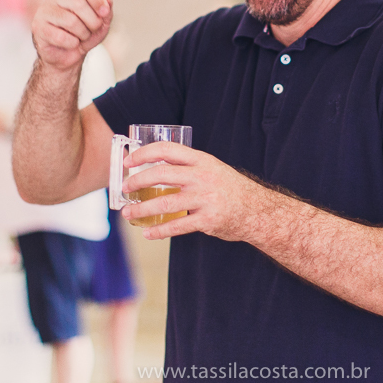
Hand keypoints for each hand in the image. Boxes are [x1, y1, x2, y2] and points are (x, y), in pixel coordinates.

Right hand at [32, 0, 111, 70]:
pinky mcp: (38, 27)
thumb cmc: (85, 34)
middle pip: (79, 4)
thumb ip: (107, 8)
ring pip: (71, 21)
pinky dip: (72, 44)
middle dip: (93, 22)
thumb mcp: (102, 22)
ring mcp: (44, 10)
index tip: (105, 13)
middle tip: (93, 30)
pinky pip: (61, 36)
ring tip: (81, 37)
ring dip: (83, 34)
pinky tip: (71, 44)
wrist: (68, 54)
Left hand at [119, 142, 266, 241]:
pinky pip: (178, 226)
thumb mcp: (212, 169)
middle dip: (137, 181)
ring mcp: (205, 199)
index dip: (144, 153)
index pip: (167, 150)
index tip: (128, 162)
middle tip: (124, 188)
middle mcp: (203, 177)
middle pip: (161, 174)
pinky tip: (148, 233)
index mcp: (202, 160)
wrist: (257, 211)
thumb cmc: (230, 189)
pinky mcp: (208, 220)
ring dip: (142, 209)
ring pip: (164, 202)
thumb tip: (155, 168)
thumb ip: (189, 167)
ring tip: (128, 212)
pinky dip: (159, 231)